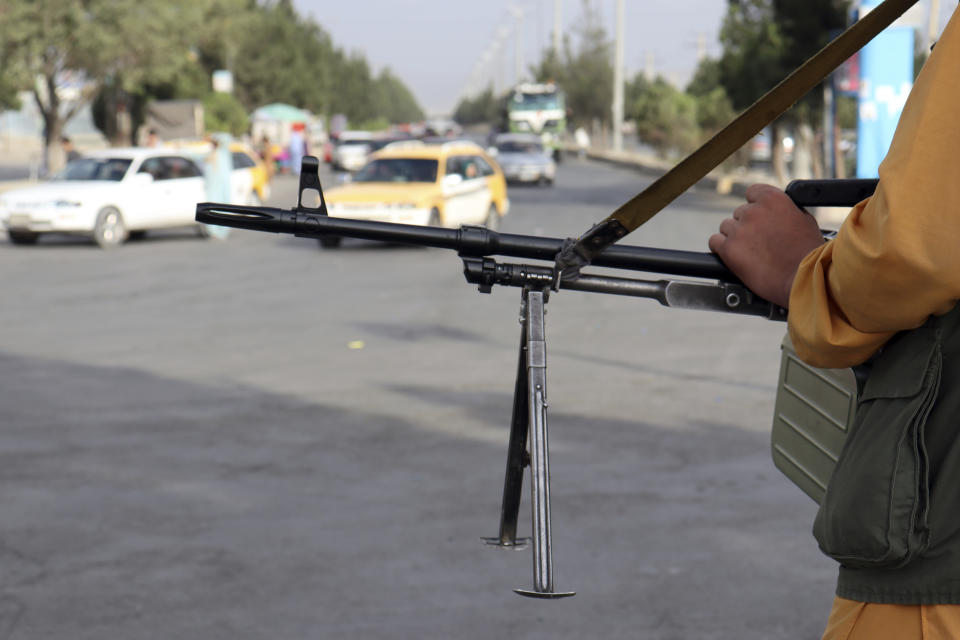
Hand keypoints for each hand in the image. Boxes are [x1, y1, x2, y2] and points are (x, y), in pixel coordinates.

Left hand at [708, 184, 824, 308]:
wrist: (802, 279)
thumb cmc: (807, 253)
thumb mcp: (803, 220)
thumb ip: (784, 210)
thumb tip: (774, 211)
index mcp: (772, 199)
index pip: (753, 192)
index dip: (755, 205)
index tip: (758, 215)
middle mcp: (753, 212)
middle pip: (739, 213)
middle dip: (747, 225)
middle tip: (758, 241)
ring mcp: (739, 230)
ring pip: (726, 227)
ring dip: (735, 237)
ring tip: (749, 251)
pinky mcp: (728, 249)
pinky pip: (715, 242)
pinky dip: (722, 248)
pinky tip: (733, 255)